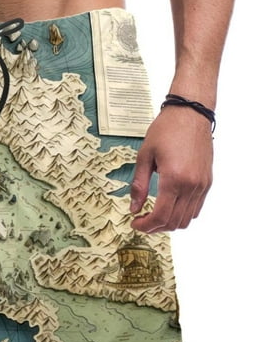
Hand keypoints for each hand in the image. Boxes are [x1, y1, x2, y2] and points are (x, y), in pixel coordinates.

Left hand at [130, 106, 212, 233]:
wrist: (191, 114)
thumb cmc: (166, 130)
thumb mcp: (144, 156)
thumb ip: (139, 185)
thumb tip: (134, 208)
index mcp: (174, 179)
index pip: (160, 216)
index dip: (145, 226)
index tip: (135, 224)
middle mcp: (191, 186)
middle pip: (174, 222)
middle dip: (155, 227)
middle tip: (142, 222)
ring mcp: (201, 185)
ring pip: (186, 219)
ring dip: (169, 223)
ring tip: (154, 216)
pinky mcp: (207, 182)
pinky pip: (196, 208)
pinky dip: (182, 214)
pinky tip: (168, 206)